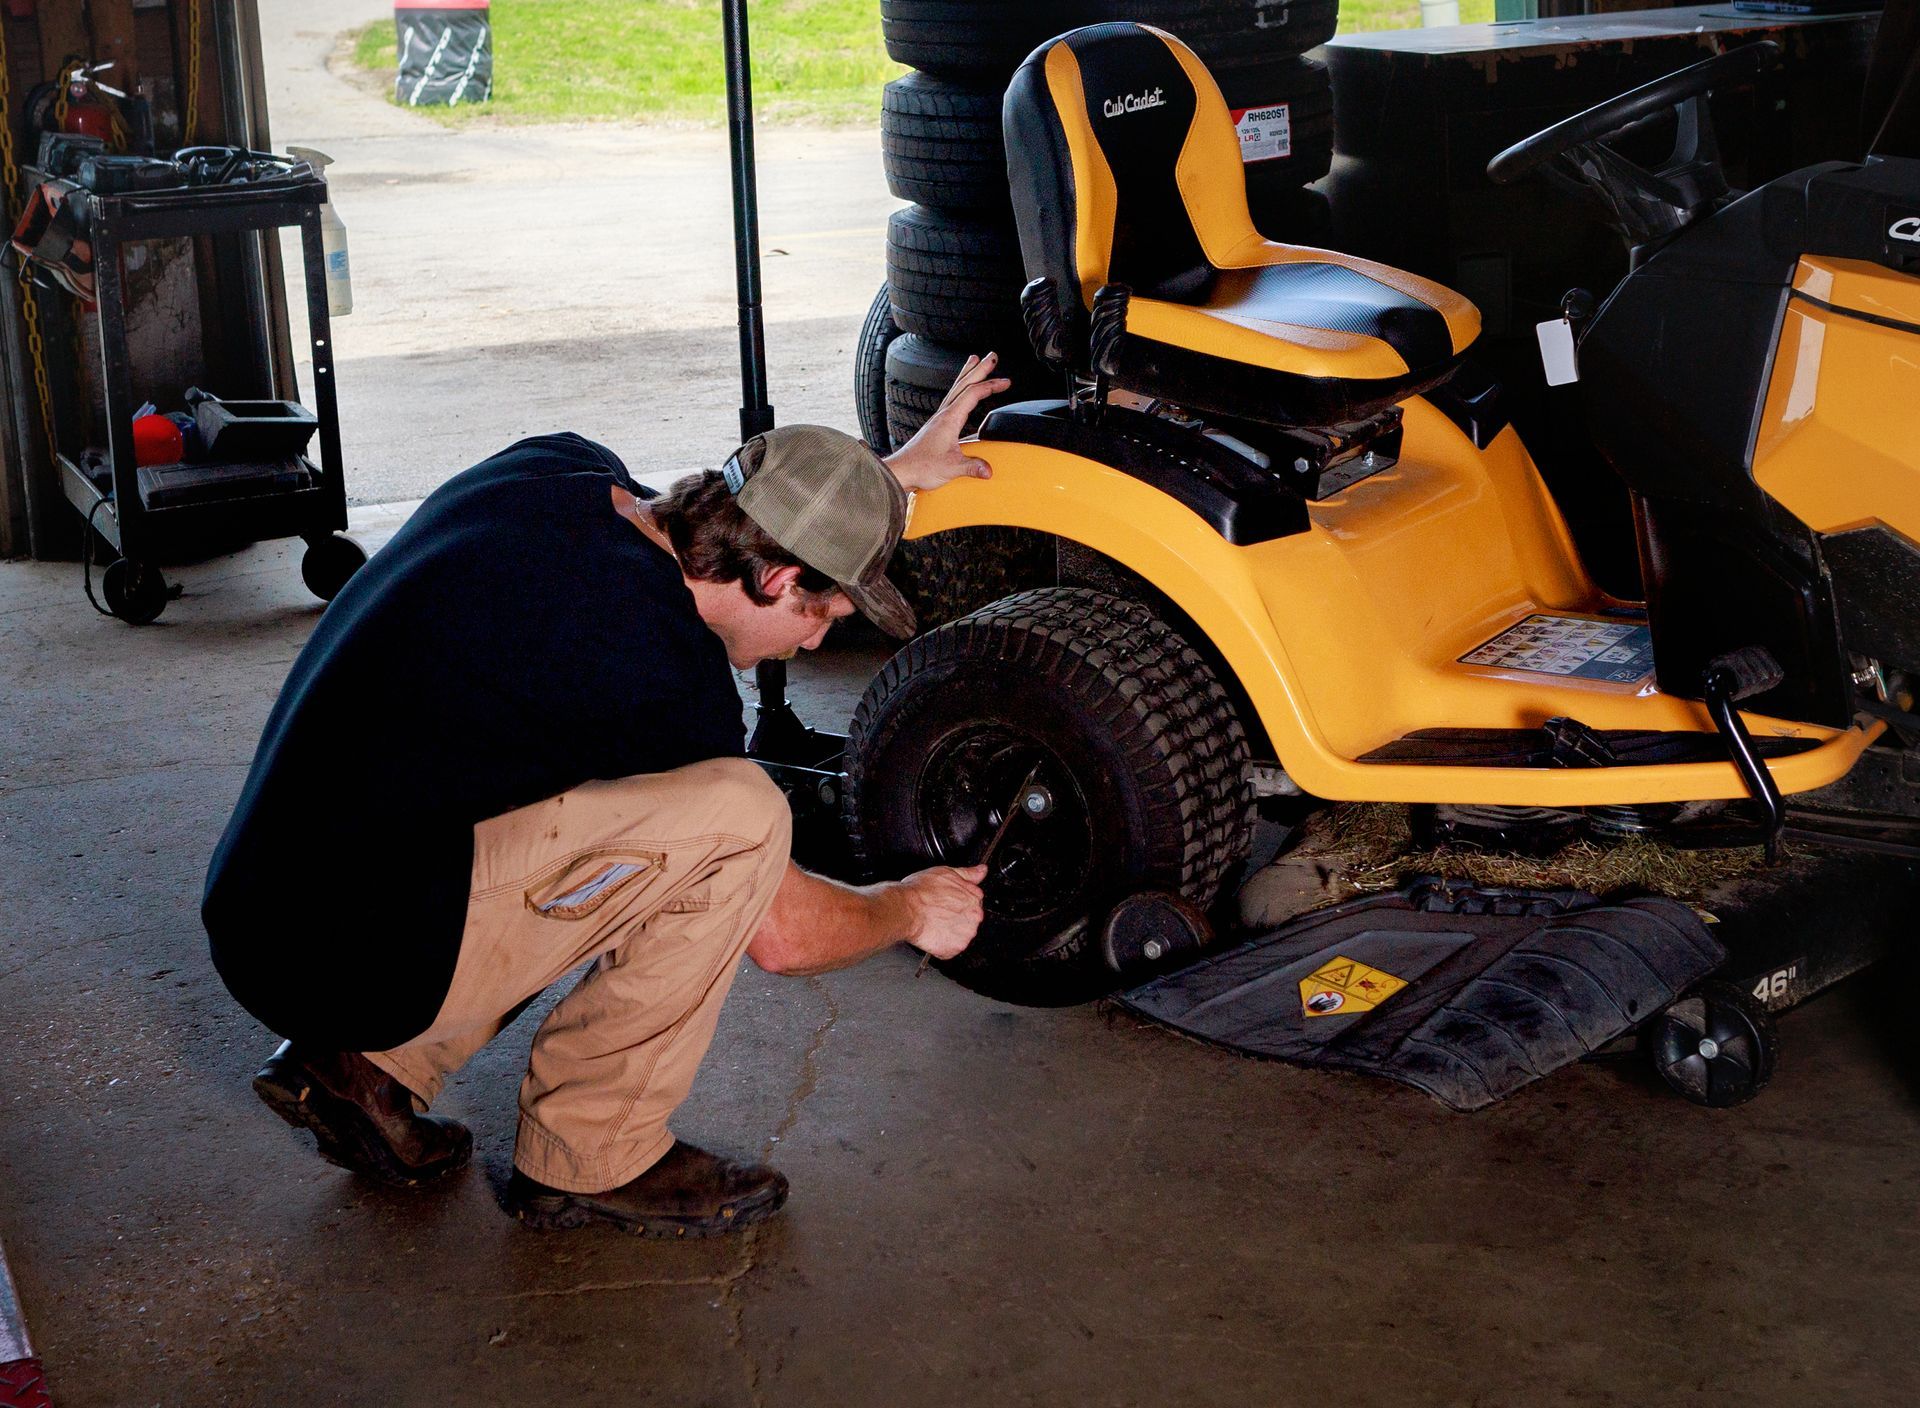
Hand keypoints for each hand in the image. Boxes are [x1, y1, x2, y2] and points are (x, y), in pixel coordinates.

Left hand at [883, 352, 1010, 492]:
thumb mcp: (951, 467)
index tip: (1006, 382)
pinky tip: (963, 394)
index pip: (973, 394)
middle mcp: (943, 415)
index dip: (991, 386)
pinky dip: (960, 390)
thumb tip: (989, 469)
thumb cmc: (921, 466)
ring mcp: (939, 419)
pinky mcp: (937, 426)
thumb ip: (972, 467)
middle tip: (992, 356)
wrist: (901, 470)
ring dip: (968, 374)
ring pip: (956, 389)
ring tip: (974, 361)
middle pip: (964, 384)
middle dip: (980, 369)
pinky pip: (952, 400)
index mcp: (949, 419)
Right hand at [899, 863, 986, 959]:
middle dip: (956, 918)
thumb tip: (981, 870)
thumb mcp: (946, 873)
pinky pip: (951, 949)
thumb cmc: (921, 891)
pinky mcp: (954, 949)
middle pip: (969, 919)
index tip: (948, 902)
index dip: (958, 902)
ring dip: (950, 932)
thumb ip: (968, 874)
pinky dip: (942, 945)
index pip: (974, 901)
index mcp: (974, 897)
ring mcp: (965, 934)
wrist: (905, 909)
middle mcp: (974, 917)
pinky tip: (933, 934)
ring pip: (961, 935)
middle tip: (939, 912)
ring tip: (934, 923)